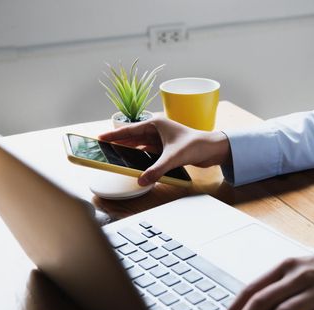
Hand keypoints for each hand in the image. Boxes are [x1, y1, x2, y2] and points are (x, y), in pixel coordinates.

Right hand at [99, 116, 231, 185]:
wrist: (213, 149)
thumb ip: (156, 170)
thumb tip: (141, 181)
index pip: (130, 130)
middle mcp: (157, 129)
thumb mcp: (173, 158)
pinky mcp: (167, 148)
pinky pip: (148, 151)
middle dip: (118, 142)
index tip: (100, 137)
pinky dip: (140, 156)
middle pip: (132, 136)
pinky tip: (132, 161)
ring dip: (128, 149)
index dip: (114, 134)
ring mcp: (162, 138)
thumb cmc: (196, 145)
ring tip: (114, 155)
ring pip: (140, 144)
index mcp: (156, 124)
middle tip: (102, 148)